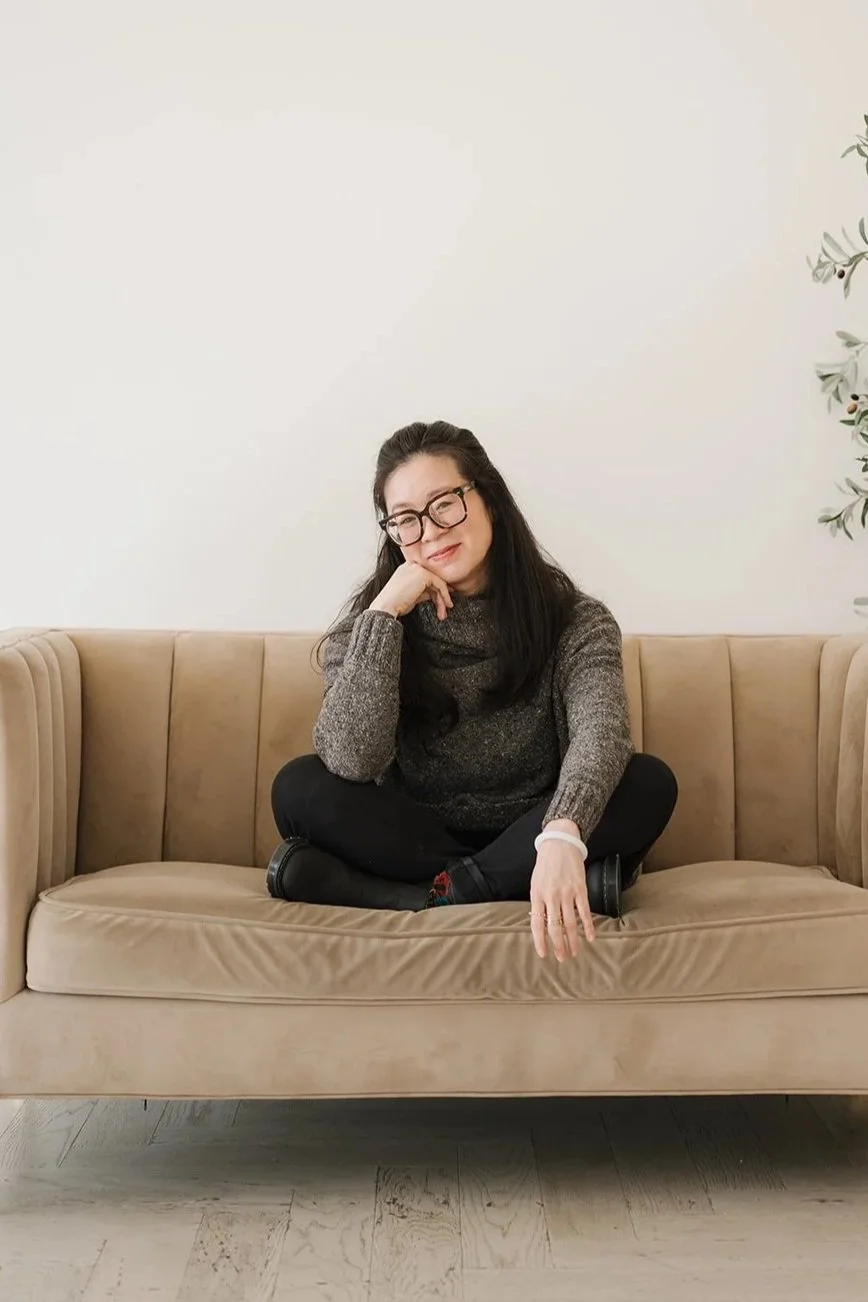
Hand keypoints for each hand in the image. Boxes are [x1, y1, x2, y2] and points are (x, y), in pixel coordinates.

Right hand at [368, 561, 453, 621]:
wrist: (386, 606)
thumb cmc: (395, 604)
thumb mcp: (412, 596)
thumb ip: (424, 592)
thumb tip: (435, 594)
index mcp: (407, 569)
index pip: (426, 576)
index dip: (436, 587)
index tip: (444, 597)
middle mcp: (412, 566)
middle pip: (433, 579)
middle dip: (441, 595)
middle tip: (446, 607)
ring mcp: (417, 568)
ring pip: (438, 582)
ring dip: (443, 598)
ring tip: (443, 612)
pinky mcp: (423, 574)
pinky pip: (439, 584)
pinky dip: (444, 595)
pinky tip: (445, 605)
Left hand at [529, 820, 595, 960]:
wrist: (559, 844)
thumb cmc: (546, 865)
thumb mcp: (536, 883)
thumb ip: (539, 903)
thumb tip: (542, 925)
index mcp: (537, 895)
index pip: (537, 924)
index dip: (540, 941)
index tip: (544, 954)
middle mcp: (551, 896)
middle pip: (555, 927)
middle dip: (559, 946)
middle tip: (562, 958)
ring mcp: (566, 893)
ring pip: (570, 923)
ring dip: (573, 940)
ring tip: (574, 953)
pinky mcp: (580, 889)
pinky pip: (585, 912)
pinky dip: (588, 926)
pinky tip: (591, 937)